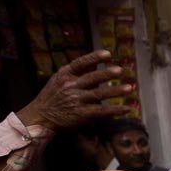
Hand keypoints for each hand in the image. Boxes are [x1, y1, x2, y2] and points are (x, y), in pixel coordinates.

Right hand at [15, 50, 131, 129]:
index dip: (94, 58)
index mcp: (65, 74)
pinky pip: (101, 110)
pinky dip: (114, 109)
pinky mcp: (81, 114)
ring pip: (99, 94)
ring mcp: (76, 100)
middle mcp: (70, 86)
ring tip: (129, 88)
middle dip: (107, 74)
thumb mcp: (60, 79)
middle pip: (92, 78)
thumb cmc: (53, 96)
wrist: (40, 116)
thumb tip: (95, 62)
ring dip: (115, 91)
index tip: (108, 54)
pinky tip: (126, 108)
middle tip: (121, 70)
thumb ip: (77, 72)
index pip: (81, 63)